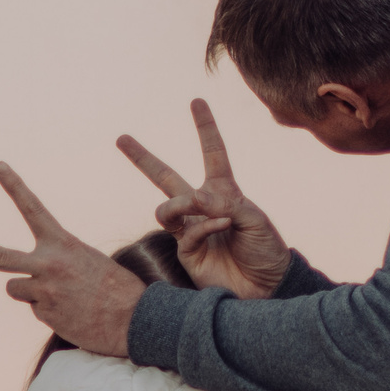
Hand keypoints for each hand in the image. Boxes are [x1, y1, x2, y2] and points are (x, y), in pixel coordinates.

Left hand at [0, 164, 143, 357]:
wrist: (137, 320)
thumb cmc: (117, 288)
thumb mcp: (88, 261)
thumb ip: (56, 262)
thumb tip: (27, 283)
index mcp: (62, 243)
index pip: (32, 209)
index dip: (15, 186)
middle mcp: (47, 265)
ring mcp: (42, 292)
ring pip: (16, 289)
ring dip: (32, 292)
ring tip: (65, 296)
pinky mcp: (44, 315)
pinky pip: (36, 309)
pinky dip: (50, 311)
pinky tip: (73, 312)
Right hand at [118, 99, 290, 298]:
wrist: (268, 289)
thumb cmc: (267, 252)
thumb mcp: (256, 220)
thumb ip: (226, 204)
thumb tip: (194, 199)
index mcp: (225, 193)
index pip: (213, 153)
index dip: (205, 128)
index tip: (196, 101)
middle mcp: (203, 208)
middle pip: (166, 178)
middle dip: (142, 159)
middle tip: (121, 138)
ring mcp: (191, 231)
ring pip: (165, 207)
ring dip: (179, 203)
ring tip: (195, 205)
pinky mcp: (186, 254)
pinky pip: (185, 231)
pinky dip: (202, 224)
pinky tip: (221, 226)